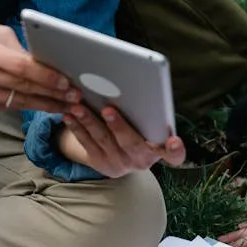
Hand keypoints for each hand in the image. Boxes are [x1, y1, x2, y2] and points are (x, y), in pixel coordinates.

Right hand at [0, 18, 79, 111]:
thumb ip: (18, 48)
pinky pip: (7, 106)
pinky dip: (28, 106)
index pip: (23, 69)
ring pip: (18, 102)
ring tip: (66, 107)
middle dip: (53, 95)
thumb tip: (46, 64)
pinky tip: (45, 106)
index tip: (67, 83)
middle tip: (75, 99)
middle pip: (24, 88)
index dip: (47, 78)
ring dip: (45, 105)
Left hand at [58, 105, 185, 177]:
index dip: (176, 150)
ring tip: (78, 106)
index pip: (175, 155)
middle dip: (119, 126)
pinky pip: (87, 145)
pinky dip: (77, 128)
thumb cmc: (139, 126)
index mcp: (160, 149)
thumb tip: (129, 80)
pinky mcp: (101, 164)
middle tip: (108, 109)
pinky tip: (70, 115)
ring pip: (104, 142)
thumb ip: (146, 110)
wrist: (121, 151)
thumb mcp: (147, 122)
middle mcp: (142, 160)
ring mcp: (120, 164)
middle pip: (132, 144)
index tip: (174, 141)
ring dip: (90, 122)